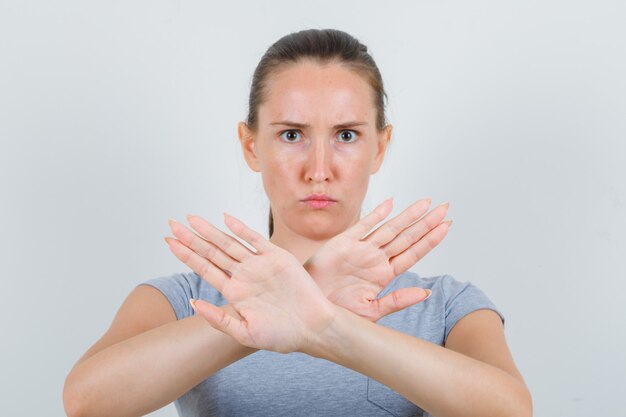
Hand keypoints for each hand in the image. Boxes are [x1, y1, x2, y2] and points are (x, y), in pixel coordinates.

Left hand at [165, 213, 336, 353]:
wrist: (314, 327)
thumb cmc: (282, 336)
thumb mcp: (245, 333)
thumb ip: (218, 319)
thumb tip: (193, 302)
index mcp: (234, 293)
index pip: (204, 268)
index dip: (186, 255)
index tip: (169, 242)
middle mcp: (244, 276)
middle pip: (212, 252)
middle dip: (191, 238)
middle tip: (171, 224)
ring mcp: (259, 265)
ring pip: (229, 243)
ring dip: (210, 231)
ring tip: (191, 219)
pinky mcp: (277, 257)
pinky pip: (255, 239)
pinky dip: (241, 228)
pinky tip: (226, 219)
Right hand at [304, 198, 450, 320]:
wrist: (309, 309)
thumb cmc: (337, 313)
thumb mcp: (372, 312)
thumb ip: (398, 300)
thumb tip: (426, 292)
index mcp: (384, 275)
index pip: (413, 253)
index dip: (430, 240)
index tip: (447, 227)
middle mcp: (376, 259)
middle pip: (406, 237)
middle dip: (426, 222)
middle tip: (445, 207)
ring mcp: (361, 249)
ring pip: (390, 228)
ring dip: (408, 216)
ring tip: (427, 203)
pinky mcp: (343, 243)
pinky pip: (363, 225)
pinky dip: (376, 214)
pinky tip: (391, 204)